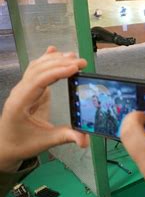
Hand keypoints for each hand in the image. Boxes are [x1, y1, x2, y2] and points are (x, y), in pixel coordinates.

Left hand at [0, 46, 88, 172]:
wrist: (4, 145)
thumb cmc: (21, 143)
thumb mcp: (44, 142)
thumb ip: (66, 137)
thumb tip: (85, 140)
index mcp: (20, 103)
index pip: (39, 81)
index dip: (57, 72)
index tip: (75, 68)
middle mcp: (20, 92)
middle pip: (39, 69)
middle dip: (61, 63)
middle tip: (82, 63)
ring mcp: (23, 88)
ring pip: (37, 66)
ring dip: (55, 59)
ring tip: (75, 58)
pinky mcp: (29, 88)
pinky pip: (36, 69)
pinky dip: (46, 59)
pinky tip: (54, 51)